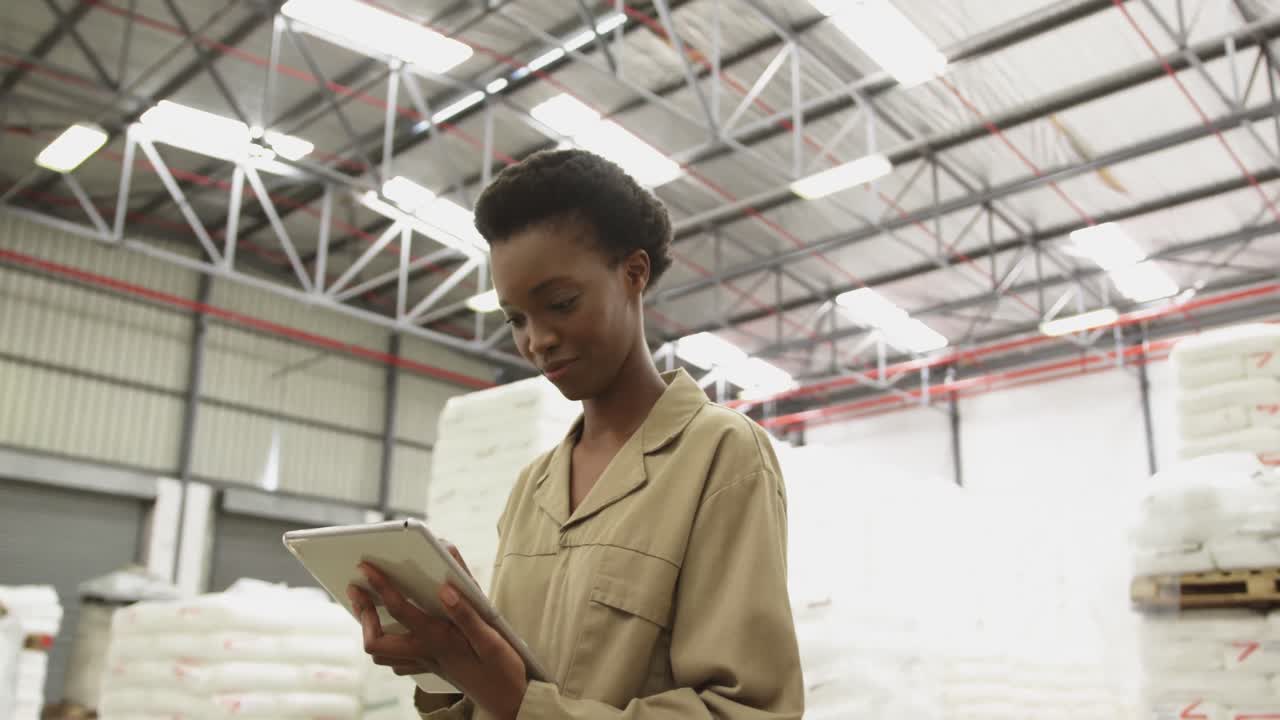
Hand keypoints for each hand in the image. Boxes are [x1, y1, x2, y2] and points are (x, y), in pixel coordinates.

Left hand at [350, 560, 528, 719]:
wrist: (508, 699)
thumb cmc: (502, 668)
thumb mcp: (491, 638)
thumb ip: (467, 613)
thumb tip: (444, 589)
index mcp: (438, 639)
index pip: (401, 609)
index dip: (381, 586)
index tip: (367, 568)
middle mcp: (425, 652)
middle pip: (375, 641)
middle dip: (362, 613)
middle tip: (357, 589)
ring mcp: (425, 663)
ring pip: (382, 654)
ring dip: (370, 630)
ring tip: (369, 606)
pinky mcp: (430, 668)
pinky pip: (397, 662)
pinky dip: (388, 645)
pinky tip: (395, 631)